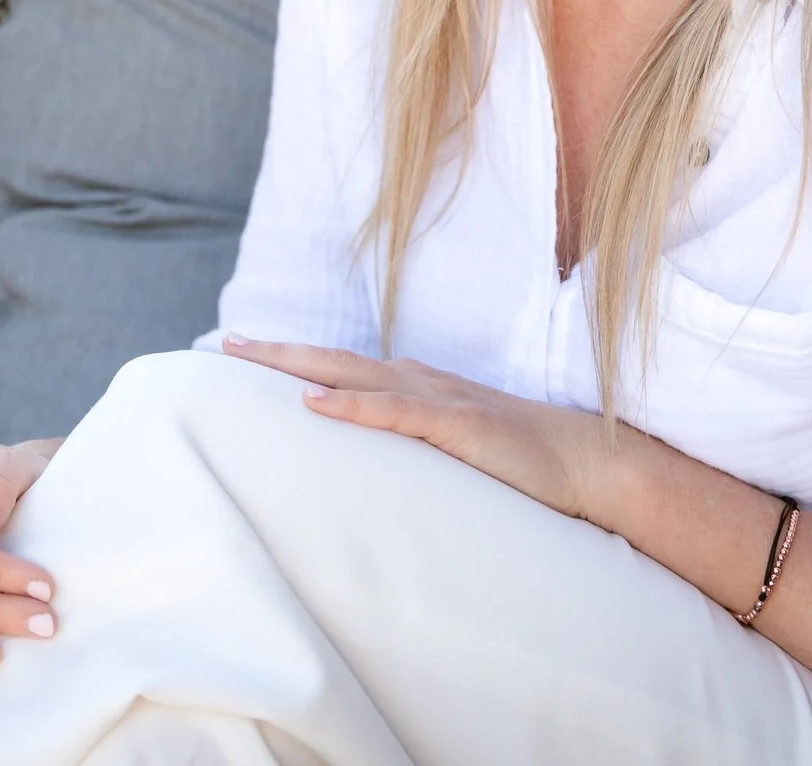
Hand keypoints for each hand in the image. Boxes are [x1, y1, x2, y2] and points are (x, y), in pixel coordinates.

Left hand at [219, 334, 644, 526]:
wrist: (586, 464)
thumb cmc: (520, 463)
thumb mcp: (452, 453)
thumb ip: (412, 449)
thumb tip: (367, 468)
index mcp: (417, 388)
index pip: (343, 368)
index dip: (294, 360)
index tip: (244, 355)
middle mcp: (420, 382)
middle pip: (335, 360)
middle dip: (279, 352)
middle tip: (225, 344)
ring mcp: (439, 399)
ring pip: (356, 374)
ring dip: (300, 365)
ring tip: (251, 359)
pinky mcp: (459, 424)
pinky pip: (397, 411)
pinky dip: (354, 404)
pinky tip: (315, 402)